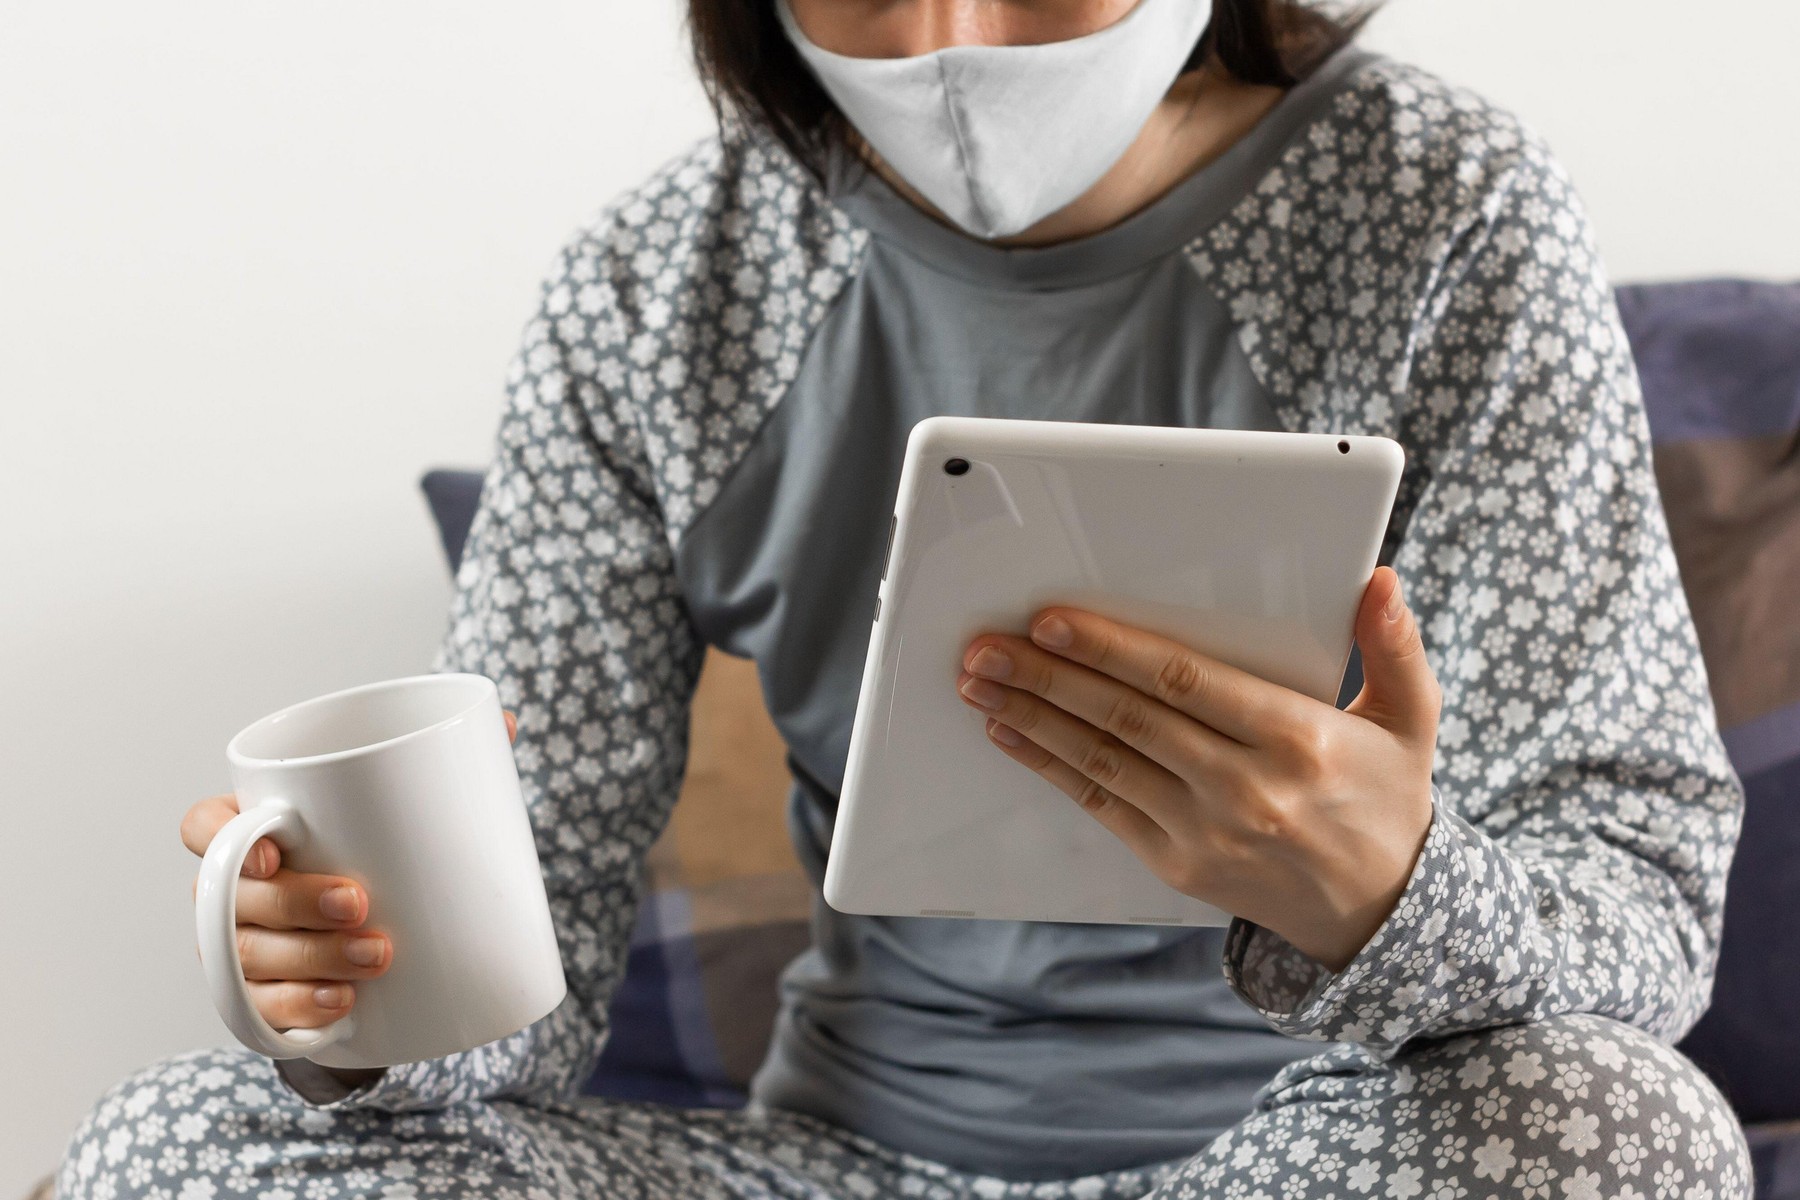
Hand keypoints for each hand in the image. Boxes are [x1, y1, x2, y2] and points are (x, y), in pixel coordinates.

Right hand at [183, 709, 518, 1030]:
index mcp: (250, 828)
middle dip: (293, 904)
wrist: (383, 926)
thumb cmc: (377, 846)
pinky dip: (300, 1008)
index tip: (274, 849)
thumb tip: (510, 720)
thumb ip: (438, 759)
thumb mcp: (397, 804)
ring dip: (309, 960)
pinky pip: (261, 1011)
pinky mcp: (262, 996)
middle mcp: (229, 890)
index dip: (222, 837)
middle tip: (360, 902)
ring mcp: (238, 946)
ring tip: (375, 957)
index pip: (204, 825)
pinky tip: (341, 1004)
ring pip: (248, 956)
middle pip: (229, 898)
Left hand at [954, 569, 1436, 970]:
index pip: (1185, 682)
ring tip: (981, 683)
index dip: (1112, 651)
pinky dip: (1050, 768)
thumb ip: (1394, 645)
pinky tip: (1011, 735)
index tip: (1055, 621)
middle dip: (1049, 678)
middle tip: (988, 647)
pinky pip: (1102, 806)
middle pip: (1128, 720)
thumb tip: (1379, 578)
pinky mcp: (1178, 863)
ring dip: (1033, 719)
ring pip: (1103, 762)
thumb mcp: (1412, 720)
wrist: (1381, 916)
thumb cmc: (1387, 801)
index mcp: (1297, 739)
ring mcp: (1205, 832)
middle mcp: (1245, 788)